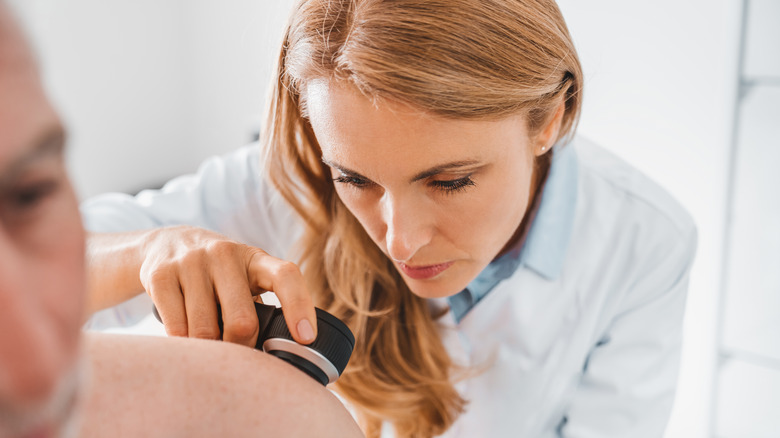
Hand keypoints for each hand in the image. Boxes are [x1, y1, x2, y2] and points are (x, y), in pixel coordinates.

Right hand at [140, 225, 316, 346]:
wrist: (168, 243)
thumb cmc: (219, 273)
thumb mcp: (245, 278)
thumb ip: (263, 306)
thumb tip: (278, 357)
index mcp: (255, 259)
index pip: (286, 276)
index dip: (299, 307)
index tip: (305, 338)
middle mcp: (225, 254)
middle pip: (242, 320)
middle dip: (241, 347)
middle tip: (238, 354)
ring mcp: (191, 262)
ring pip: (205, 331)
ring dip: (209, 350)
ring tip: (209, 346)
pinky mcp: (161, 276)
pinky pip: (176, 329)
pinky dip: (184, 345)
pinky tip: (186, 340)